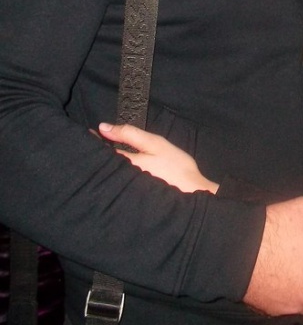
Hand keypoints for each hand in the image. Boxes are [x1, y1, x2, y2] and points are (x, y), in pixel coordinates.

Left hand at [98, 123, 218, 193]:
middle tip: (92, 143)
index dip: (92, 142)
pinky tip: (117, 170)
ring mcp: (125, 190)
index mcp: (124, 165)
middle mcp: (120, 180)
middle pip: (103, 165)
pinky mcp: (131, 198)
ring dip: (105, 165)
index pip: (101, 152)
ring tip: (102, 155)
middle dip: (97, 154)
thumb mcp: (154, 144)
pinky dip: (115, 174)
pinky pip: (117, 182)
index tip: (87, 134)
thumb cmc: (175, 166)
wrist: (192, 194)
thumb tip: (103, 127)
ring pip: (109, 174)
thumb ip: (129, 134)